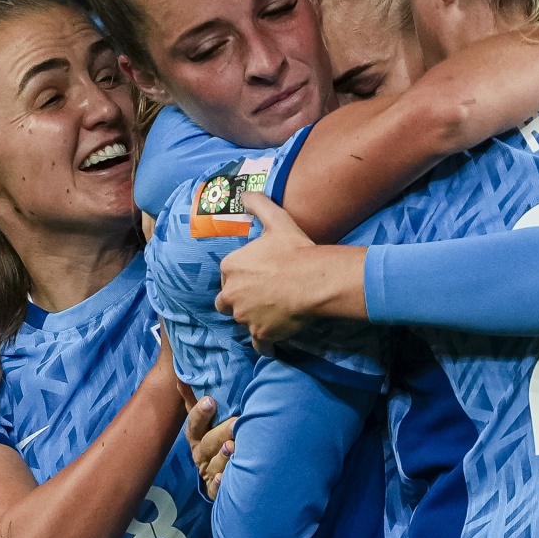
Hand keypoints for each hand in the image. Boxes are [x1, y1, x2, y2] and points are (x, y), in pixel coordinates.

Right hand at [184, 401, 236, 500]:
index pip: (194, 423)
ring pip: (212, 465)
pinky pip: (215, 488)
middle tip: (236, 422)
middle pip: (207, 443)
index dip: (200, 413)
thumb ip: (196, 398)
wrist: (220, 470)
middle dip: (220, 433)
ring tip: (232, 447)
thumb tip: (182, 373)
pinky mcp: (215, 488)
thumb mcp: (205, 417)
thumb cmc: (215, 435)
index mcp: (196, 435)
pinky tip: (225, 478)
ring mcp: (207, 471)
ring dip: (222, 457)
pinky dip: (219, 484)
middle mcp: (199, 453)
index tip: (210, 401)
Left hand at [217, 194, 366, 342]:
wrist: (313, 281)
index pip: (225, 275)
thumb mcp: (276, 220)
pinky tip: (273, 341)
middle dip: (237, 300)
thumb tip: (245, 193)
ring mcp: (245, 317)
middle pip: (226, 301)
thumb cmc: (294, 250)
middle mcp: (231, 294)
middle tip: (258, 296)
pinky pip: (258, 344)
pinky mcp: (261, 334)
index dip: (239, 276)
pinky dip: (265, 344)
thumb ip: (258, 204)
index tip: (255, 275)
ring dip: (252, 318)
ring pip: (242, 321)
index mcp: (230, 267)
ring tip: (270, 314)